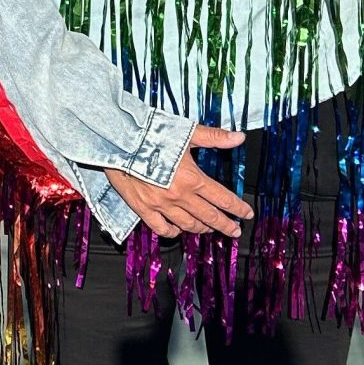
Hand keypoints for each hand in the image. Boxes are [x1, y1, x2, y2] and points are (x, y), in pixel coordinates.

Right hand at [103, 126, 250, 238]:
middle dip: (225, 225)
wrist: (117, 141)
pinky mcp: (143, 209)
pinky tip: (178, 229)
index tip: (246, 214)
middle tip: (234, 230)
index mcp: (192, 178)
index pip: (223, 198)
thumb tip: (238, 138)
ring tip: (210, 230)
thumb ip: (214, 137)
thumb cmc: (150, 134)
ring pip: (188, 225)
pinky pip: (162, 228)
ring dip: (203, 229)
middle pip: (209, 217)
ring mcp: (161, 205)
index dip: (237, 208)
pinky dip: (173, 231)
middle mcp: (179, 196)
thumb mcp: (186, 132)